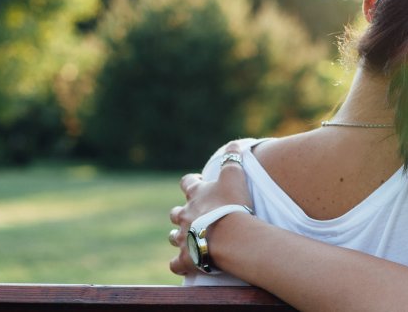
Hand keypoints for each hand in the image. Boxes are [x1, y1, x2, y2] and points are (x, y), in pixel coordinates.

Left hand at [168, 140, 253, 275]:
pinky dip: (179, 263)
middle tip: (193, 215)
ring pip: (173, 237)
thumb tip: (233, 144)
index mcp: (196, 196)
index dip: (192, 182)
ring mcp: (183, 238)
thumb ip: (233, 159)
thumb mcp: (234, 176)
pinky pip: (176, 263)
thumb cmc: (232, 205)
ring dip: (178, 236)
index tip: (198, 183)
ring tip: (188, 238)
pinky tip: (184, 264)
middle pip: (176, 213)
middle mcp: (185, 216)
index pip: (188, 183)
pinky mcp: (186, 259)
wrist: (230, 236)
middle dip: (181, 213)